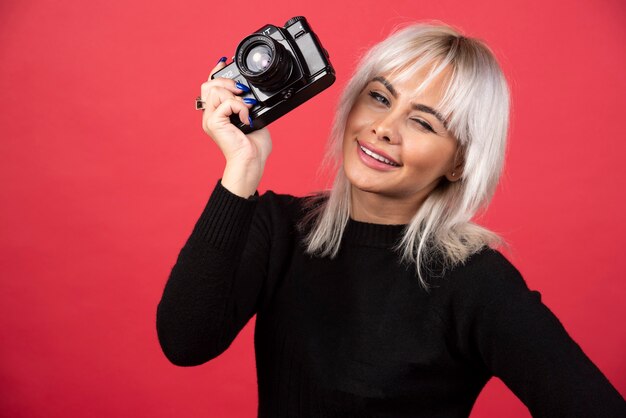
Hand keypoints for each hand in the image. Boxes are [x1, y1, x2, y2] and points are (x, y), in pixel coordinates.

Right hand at [199, 58, 271, 196]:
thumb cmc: (253, 146)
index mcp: (217, 114)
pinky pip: (225, 103)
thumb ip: (248, 104)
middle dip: (226, 80)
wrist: (251, 161)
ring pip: (215, 90)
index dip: (216, 72)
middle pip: (208, 84)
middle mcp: (210, 115)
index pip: (209, 86)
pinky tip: (247, 118)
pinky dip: (240, 106)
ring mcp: (210, 119)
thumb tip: (250, 92)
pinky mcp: (214, 123)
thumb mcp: (252, 117)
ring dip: (235, 95)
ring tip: (246, 107)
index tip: (225, 62)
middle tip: (243, 91)